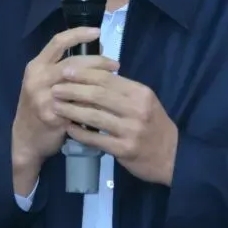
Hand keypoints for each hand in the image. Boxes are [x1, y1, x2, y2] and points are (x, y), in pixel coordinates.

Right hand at [11, 28, 118, 187]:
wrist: (26, 139)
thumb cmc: (40, 107)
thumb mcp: (46, 83)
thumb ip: (66, 67)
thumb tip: (98, 51)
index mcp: (36, 66)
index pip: (58, 41)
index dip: (78, 34)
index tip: (98, 31)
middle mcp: (38, 78)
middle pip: (72, 62)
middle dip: (98, 61)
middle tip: (116, 64)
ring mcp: (43, 98)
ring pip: (77, 83)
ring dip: (99, 81)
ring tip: (116, 81)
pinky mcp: (52, 116)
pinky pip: (78, 106)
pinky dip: (94, 103)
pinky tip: (107, 103)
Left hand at [51, 67, 178, 185]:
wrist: (172, 156)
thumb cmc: (155, 125)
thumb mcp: (145, 102)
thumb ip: (123, 90)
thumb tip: (93, 76)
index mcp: (141, 93)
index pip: (108, 79)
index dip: (84, 74)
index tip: (66, 71)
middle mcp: (137, 109)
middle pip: (99, 95)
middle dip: (73, 90)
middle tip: (55, 88)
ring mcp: (131, 130)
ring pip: (94, 116)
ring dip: (72, 110)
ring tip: (55, 105)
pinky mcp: (124, 149)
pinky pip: (96, 139)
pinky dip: (79, 132)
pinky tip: (68, 128)